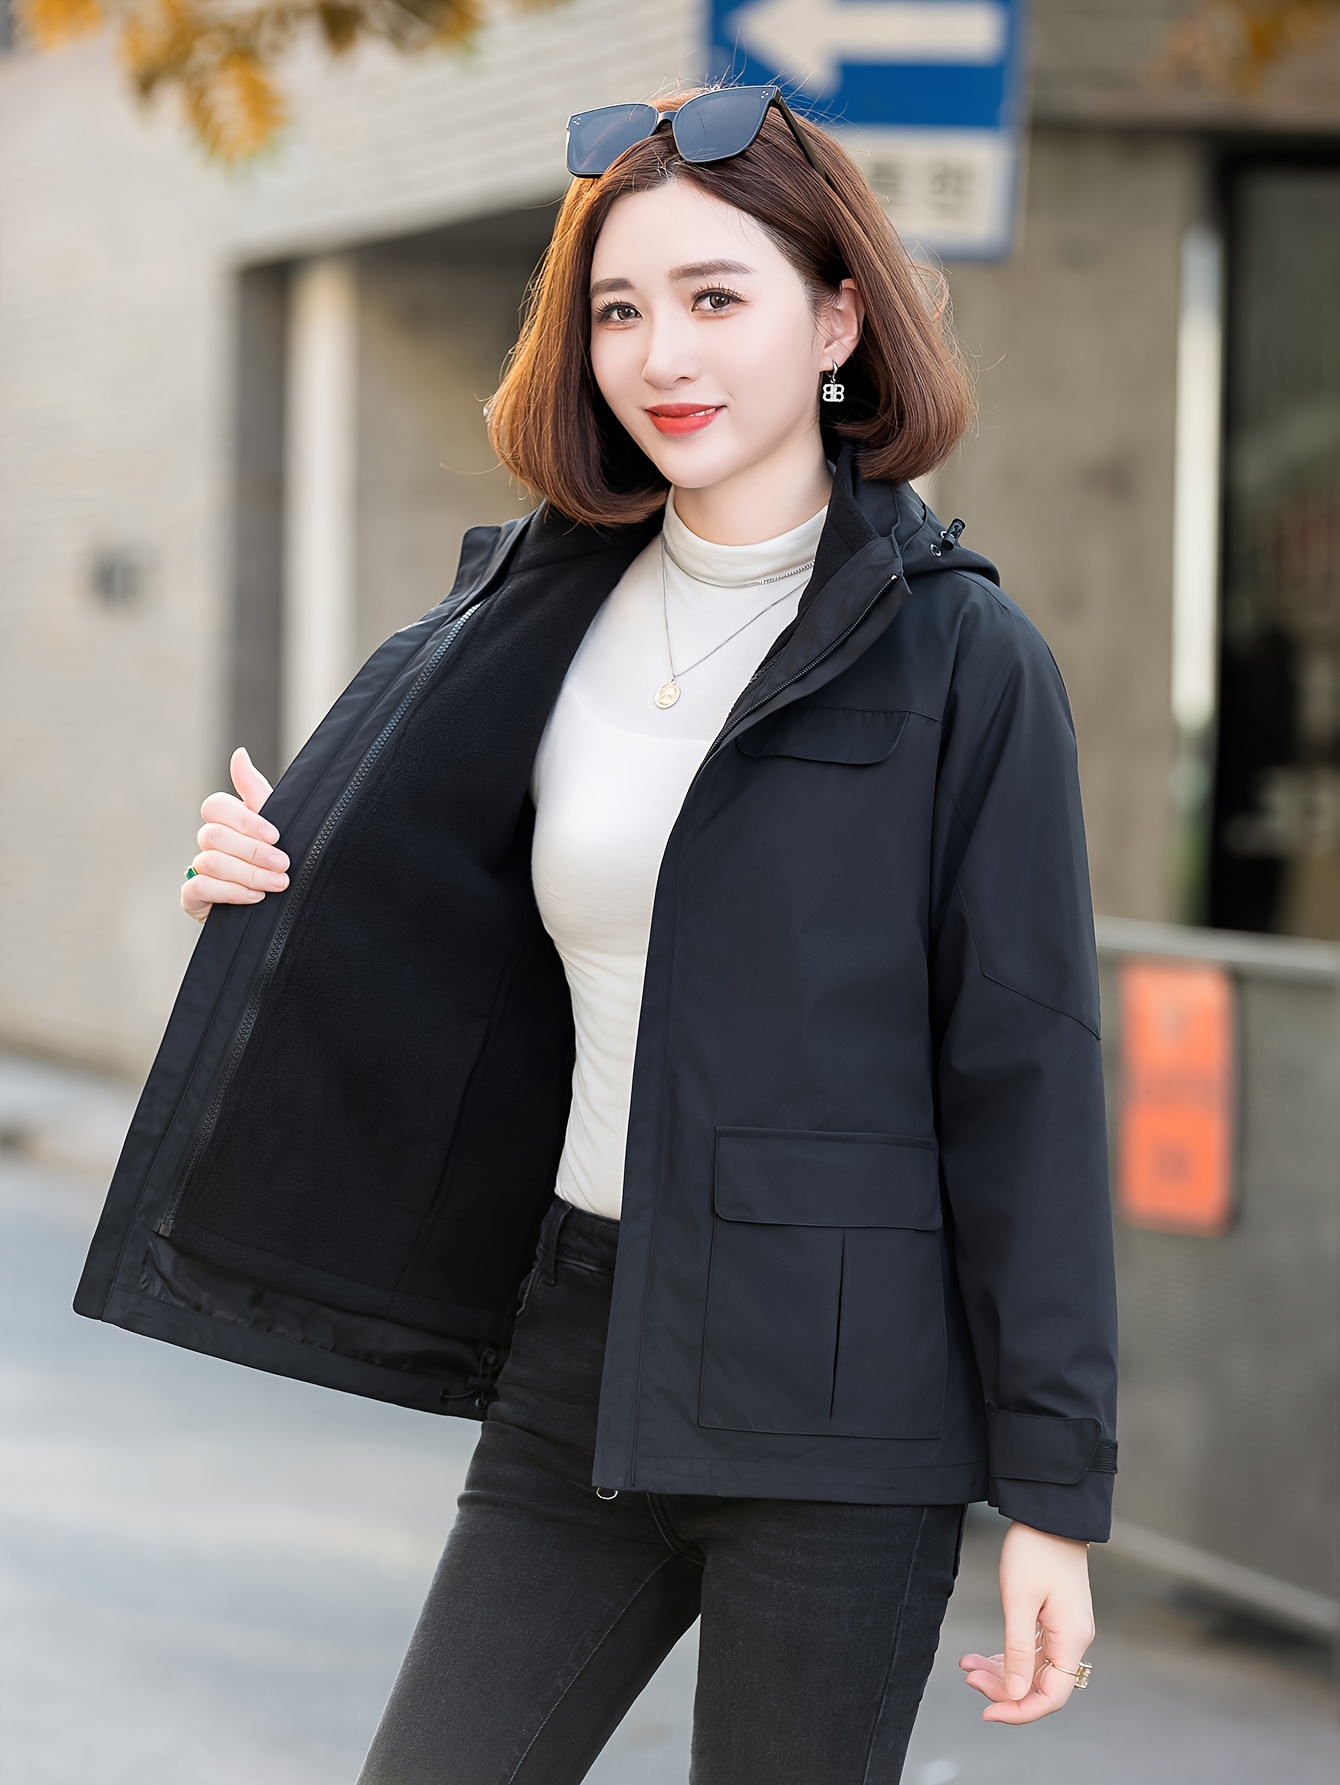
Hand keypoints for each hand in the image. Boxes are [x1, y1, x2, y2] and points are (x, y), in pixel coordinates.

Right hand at [181, 747, 287, 923]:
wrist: (285, 909)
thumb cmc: (280, 860)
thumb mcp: (278, 824)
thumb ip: (256, 791)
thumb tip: (239, 754)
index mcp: (227, 821)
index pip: (216, 806)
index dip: (245, 820)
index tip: (276, 836)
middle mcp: (209, 842)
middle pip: (214, 835)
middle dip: (254, 852)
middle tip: (284, 865)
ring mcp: (198, 869)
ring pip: (210, 862)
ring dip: (248, 874)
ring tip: (277, 884)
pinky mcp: (193, 897)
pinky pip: (198, 887)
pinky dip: (229, 891)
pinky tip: (254, 897)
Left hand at [959, 1520, 1094, 1724]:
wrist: (1048, 1514)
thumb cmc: (1034, 1550)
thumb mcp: (1019, 1601)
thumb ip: (1017, 1650)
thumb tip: (1014, 1693)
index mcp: (1071, 1639)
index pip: (1051, 1696)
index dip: (1019, 1710)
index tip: (987, 1711)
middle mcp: (1074, 1639)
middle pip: (1040, 1684)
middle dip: (1003, 1688)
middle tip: (969, 1678)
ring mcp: (1066, 1629)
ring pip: (1033, 1668)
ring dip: (1001, 1671)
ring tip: (968, 1665)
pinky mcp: (1056, 1618)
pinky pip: (1033, 1650)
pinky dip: (1008, 1655)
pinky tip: (983, 1656)